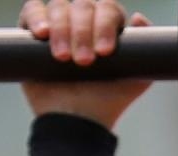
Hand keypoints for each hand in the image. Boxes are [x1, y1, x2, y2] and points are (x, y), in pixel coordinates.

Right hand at [18, 0, 151, 127]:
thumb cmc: (107, 102)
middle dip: (82, 32)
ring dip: (62, 30)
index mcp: (106, 26)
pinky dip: (36, 17)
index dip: (105, 25)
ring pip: (58, 7)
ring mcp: (57, 26)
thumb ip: (145, 49)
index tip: (105, 52)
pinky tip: (42, 34)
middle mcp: (82, 22)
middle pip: (82, 6)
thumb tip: (139, 18)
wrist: (76, 122)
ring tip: (63, 58)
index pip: (106, 9)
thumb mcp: (136, 78)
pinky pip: (31, 10)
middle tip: (84, 62)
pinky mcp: (31, 34)